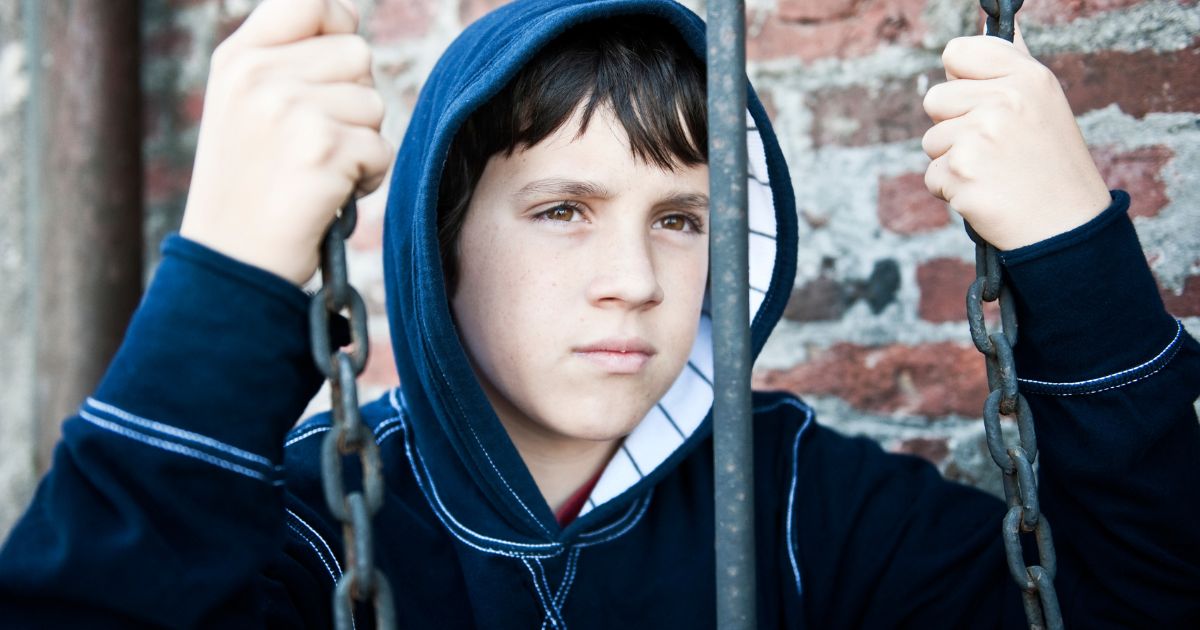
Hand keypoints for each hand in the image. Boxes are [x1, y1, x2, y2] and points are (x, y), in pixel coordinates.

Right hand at [179, 0, 391, 284]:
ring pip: (374, 104)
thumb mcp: (243, 106)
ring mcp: (288, 111)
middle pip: (358, 54)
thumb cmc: (248, 188)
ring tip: (318, 171)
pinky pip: (381, 149)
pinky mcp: (320, 151)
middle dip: (353, 100)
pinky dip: (368, 178)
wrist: (230, 264)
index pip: (314, 2)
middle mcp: (259, 75)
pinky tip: (329, 195)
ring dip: (361, 143)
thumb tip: (347, 22)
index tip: (331, 73)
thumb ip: (286, 60)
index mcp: (238, 58)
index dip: (339, 29)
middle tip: (316, 141)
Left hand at [921, 17, 1110, 250]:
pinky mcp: (962, 173)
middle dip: (952, 127)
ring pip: (931, 141)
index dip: (958, 79)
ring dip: (952, 162)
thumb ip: (1011, 65)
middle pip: (934, 99)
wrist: (1067, 228)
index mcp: (1026, 77)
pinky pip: (932, 176)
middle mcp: (1004, 101)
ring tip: (993, 174)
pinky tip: (986, 194)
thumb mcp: (1044, 103)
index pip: (956, 53)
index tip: (977, 101)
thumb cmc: (1053, 165)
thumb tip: (992, 26)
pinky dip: (952, 191)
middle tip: (992, 149)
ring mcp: (981, 137)